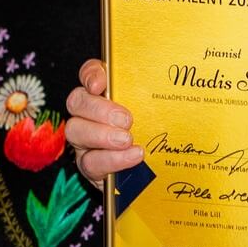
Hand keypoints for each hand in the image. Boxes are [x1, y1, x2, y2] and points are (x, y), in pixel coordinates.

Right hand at [65, 58, 142, 183]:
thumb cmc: (151, 133)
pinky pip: (91, 162)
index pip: (89, 73)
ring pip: (75, 130)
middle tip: (126, 119)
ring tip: (127, 140)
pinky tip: (133, 156)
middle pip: (77, 100)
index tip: (100, 84)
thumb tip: (172, 84)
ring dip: (102, 135)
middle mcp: (87, 113)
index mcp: (103, 94)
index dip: (91, 75)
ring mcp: (84, 140)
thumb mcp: (154, 112)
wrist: (151, 172)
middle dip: (99, 109)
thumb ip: (152, 98)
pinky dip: (113, 159)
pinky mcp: (88, 165)